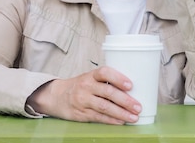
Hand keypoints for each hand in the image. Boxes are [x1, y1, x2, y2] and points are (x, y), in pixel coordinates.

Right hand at [26, 66, 141, 123]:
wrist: (57, 96)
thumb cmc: (79, 86)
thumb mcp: (89, 78)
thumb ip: (105, 82)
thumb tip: (131, 89)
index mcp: (90, 75)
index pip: (104, 72)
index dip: (118, 78)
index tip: (130, 85)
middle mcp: (86, 86)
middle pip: (108, 92)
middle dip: (125, 100)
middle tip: (138, 106)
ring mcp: (83, 101)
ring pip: (105, 107)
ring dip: (122, 113)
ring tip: (134, 116)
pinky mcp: (82, 114)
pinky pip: (99, 117)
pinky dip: (112, 120)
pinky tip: (121, 121)